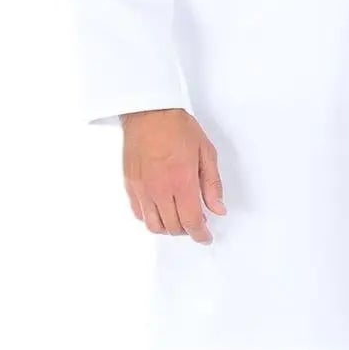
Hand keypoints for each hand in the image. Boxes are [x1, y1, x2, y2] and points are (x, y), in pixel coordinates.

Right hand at [120, 107, 224, 242]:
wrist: (149, 112)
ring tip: (178, 218)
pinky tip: (160, 209)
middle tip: (196, 223)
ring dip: (168, 228)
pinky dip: (151, 218)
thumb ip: (212, 184)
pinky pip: (139, 213)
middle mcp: (160, 189)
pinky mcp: (130, 184)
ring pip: (154, 225)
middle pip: (173, 227)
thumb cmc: (177, 127)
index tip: (205, 237)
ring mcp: (142, 188)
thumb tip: (218, 208)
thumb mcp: (206, 152)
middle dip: (187, 230)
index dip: (200, 234)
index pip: (192, 221)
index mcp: (182, 181)